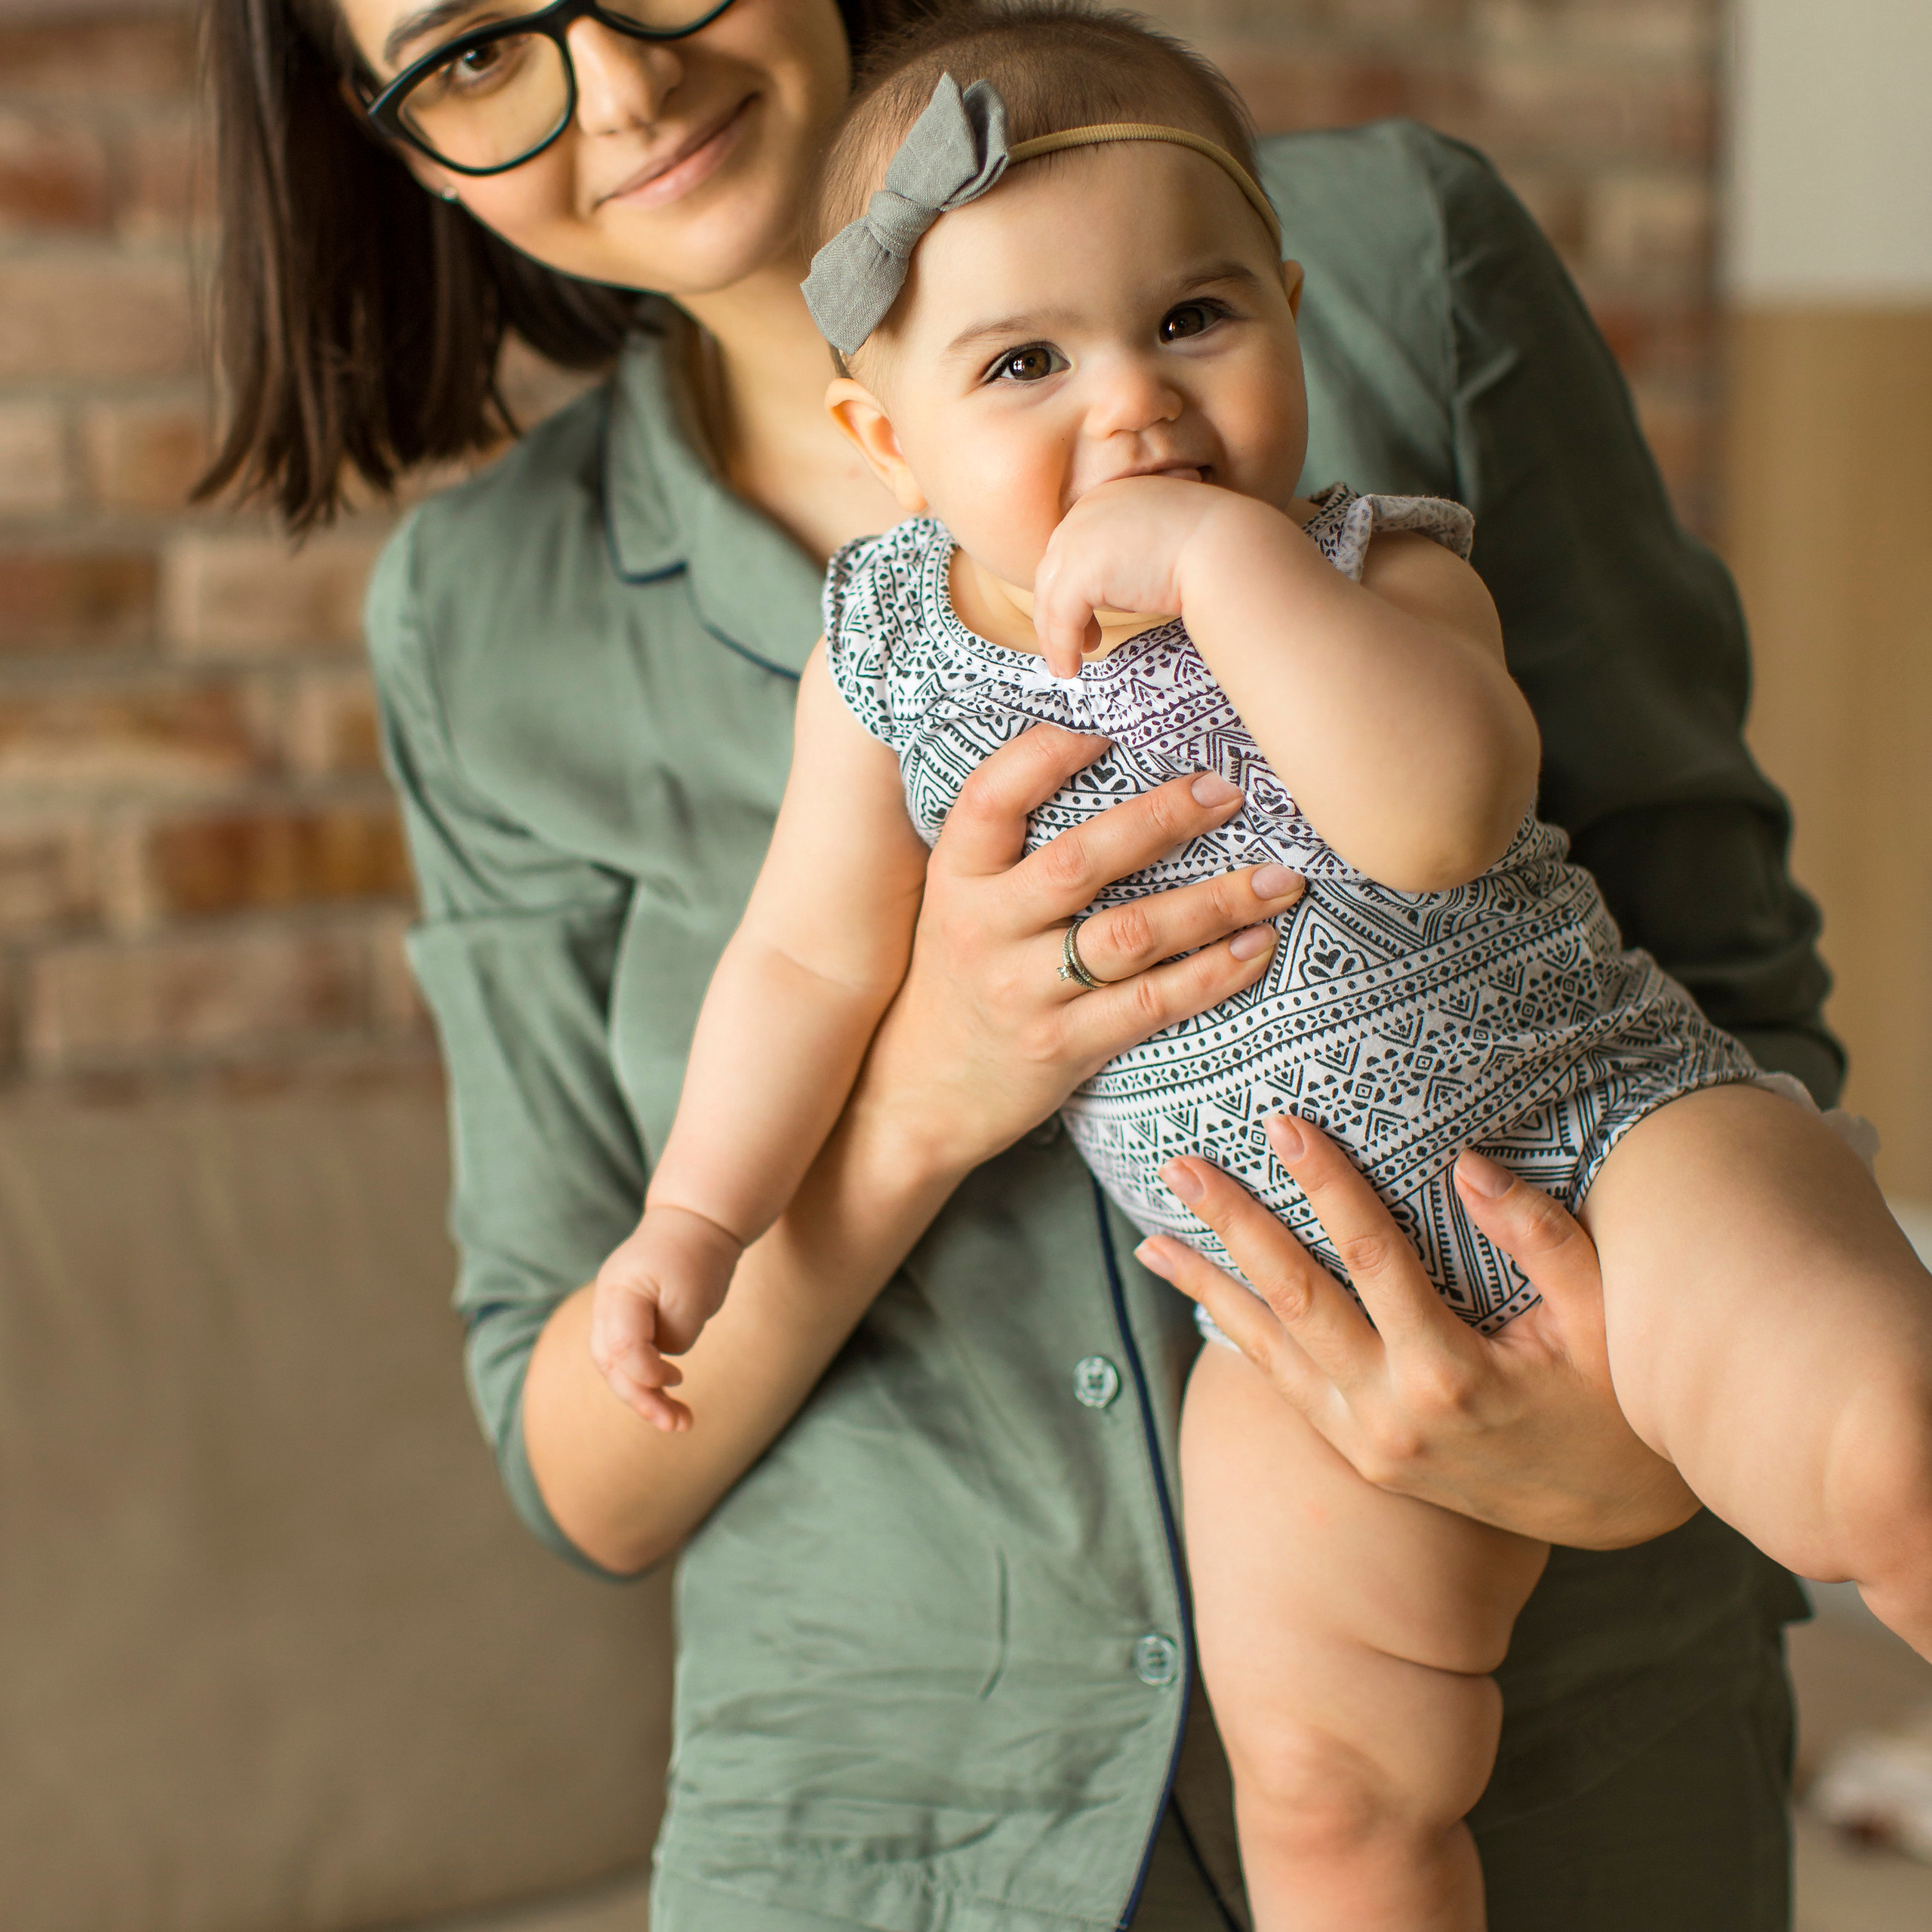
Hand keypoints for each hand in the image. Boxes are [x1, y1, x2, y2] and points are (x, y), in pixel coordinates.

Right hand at [588, 1204, 743, 1433]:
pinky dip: (647, 1380)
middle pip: (610, 1363)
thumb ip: (674, 1333)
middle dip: (641, 1400)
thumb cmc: (696, 1255)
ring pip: (615, 1366)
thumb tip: (663, 1362)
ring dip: (645, 1397)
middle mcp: (608, 1303)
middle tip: (678, 1424)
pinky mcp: (627, 1321)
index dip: (647, 1373)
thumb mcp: (693, 1294)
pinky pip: (627, 1358)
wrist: (695, 1221)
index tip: (679, 1379)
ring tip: (681, 1422)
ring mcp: (612, 1311)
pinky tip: (670, 1396)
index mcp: (620, 1290)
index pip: (621, 1346)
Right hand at [850, 723, 1303, 1182]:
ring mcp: (1023, 992)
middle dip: (1163, 819)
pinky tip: (1259, 947)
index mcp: (956, 877)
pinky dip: (1214, 972)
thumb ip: (1011, 847)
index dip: (1047, 755)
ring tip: (1279, 879)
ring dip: (1215, 902)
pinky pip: (1152, 1003)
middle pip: (1081, 861)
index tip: (1112, 730)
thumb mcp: (959, 902)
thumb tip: (1103, 758)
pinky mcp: (1062, 1048)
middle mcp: (984, 928)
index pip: (991, 797)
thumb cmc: (959, 977)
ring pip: (1131, 935)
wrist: (920, 1093)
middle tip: (1228, 792)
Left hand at [1031, 476, 1270, 675]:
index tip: (1083, 616)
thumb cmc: (1213, 548)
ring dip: (1055, 636)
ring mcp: (1079, 537)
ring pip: (1051, 595)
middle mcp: (1086, 510)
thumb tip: (1122, 586)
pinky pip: (1060, 616)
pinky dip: (1062, 646)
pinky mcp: (1081, 570)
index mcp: (1108, 498)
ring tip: (1067, 666)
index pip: (1075, 546)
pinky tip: (1071, 668)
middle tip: (1073, 644)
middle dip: (1057, 612)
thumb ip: (1134, 554)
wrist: (1227, 548)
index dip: (1073, 584)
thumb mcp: (1163, 539)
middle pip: (1055, 569)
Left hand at [1135, 1115, 1699, 1548]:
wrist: (1613, 1513)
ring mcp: (1366, 1441)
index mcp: (1451, 1373)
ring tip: (1149, 1234)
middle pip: (1292, 1299)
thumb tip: (1467, 1163)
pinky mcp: (1357, 1453)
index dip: (1324, 1185)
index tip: (1281, 1123)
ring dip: (1206, 1285)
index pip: (1369, 1257)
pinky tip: (1200, 1293)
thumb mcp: (1607, 1320)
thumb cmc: (1619, 1400)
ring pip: (1266, 1350)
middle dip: (1232, 1226)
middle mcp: (1391, 1413)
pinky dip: (1235, 1333)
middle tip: (1179, 1164)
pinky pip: (1281, 1382)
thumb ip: (1541, 1237)